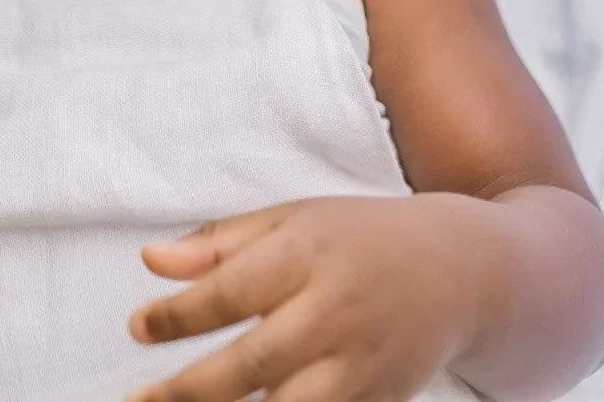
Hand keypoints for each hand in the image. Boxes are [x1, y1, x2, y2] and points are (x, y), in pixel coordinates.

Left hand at [126, 195, 480, 401]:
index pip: (231, 290)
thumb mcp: (294, 219)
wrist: (464, 270)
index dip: (178, 315)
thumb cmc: (361, 239)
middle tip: (140, 401)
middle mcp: (338, 309)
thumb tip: (151, 261)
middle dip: (189, 390)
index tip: (139, 327)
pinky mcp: (381, 400)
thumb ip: (221, 244)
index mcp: (311, 251)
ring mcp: (363, 363)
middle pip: (254, 362)